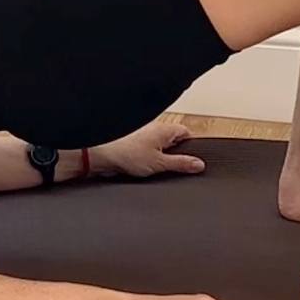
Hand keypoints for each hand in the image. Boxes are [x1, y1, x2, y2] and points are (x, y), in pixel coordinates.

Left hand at [90, 120, 205, 178]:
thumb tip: (199, 164)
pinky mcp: (134, 146)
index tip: (194, 160)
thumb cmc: (125, 154)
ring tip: (159, 170)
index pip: (186, 133)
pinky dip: (150, 162)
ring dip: (162, 160)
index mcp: (164, 129)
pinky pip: (149, 153)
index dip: (192, 147)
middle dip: (177, 155)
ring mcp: (143, 137)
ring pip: (161, 149)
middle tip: (178, 169)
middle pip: (174, 141)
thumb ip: (181, 164)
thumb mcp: (159, 164)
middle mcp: (154, 129)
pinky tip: (147, 171)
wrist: (100, 156)